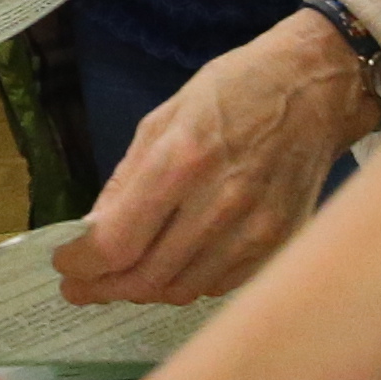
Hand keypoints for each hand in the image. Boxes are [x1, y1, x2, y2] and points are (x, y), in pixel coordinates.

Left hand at [56, 14, 376, 305]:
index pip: (117, 243)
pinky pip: (219, 286)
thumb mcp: (164, 118)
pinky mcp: (279, 245)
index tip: (65, 266)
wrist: (315, 90)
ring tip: (123, 278)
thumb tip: (94, 231)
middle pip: (146, 277)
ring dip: (144, 289)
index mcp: (181, 161)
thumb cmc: (234, 91)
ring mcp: (254, 231)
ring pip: (181, 289)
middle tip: (82, 288)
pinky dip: (187, 283)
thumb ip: (126, 180)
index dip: (82, 265)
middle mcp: (218, 204)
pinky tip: (172, 268)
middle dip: (104, 288)